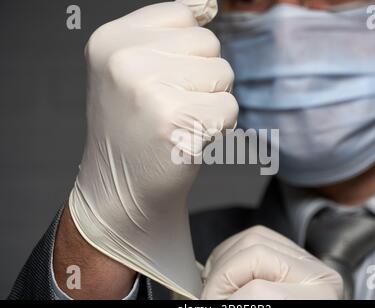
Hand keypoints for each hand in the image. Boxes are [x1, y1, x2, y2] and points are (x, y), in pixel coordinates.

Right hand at [68, 0, 236, 297]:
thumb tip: (209, 5)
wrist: (122, 189)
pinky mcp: (177, 124)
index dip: (186, 52)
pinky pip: (229, 109)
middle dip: (201, 78)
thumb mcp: (132, 68)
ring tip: (178, 122)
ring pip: (223, 74)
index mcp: (111, 39)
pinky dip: (218, 128)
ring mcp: (150, 92)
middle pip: (209, 44)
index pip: (186, 15)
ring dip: (211, 102)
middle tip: (170, 107)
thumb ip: (169, 32)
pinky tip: (187, 139)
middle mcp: (126, 60)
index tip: (164, 80)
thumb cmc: (135, 128)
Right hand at [201, 226, 343, 299]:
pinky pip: (256, 237)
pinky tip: (226, 275)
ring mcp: (304, 259)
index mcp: (316, 298)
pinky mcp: (291, 252)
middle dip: (221, 278)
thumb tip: (206, 301)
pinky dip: (232, 253)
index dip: (226, 303)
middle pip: (254, 253)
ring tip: (218, 288)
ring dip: (223, 263)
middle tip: (209, 299)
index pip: (257, 292)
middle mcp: (315, 273)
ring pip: (252, 239)